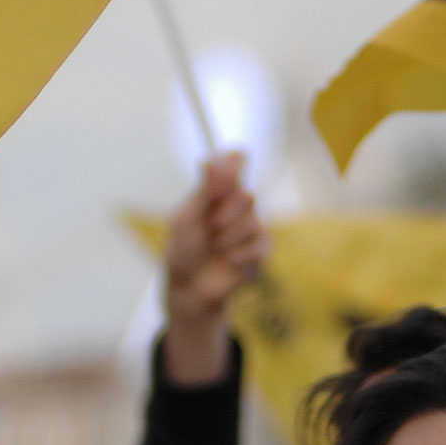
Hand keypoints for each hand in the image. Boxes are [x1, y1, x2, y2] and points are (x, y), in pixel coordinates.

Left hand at [160, 150, 266, 386]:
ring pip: (254, 220)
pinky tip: (229, 259)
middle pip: (246, 194)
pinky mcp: (259, 251)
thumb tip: (210, 159)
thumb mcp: (186, 219)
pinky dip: (242, 252)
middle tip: (210, 226)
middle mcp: (235, 208)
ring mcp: (250, 229)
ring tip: (215, 247)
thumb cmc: (183, 250)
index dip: (236, 161)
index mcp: (214, 195)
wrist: (190, 287)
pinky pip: (262, 243)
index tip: (236, 158)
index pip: (233, 168)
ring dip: (230, 236)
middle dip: (227, 211)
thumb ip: (203, 192)